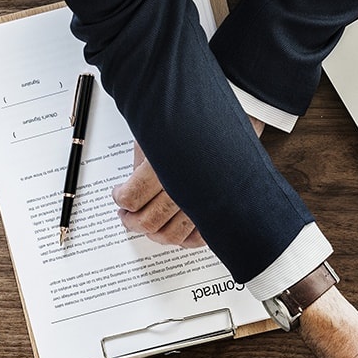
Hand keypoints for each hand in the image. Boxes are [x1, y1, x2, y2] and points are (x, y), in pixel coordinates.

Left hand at [112, 117, 263, 247]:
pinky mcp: (219, 210)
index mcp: (166, 167)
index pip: (132, 198)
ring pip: (172, 235)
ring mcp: (205, 203)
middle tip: (127, 215)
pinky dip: (184, 239)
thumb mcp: (159, 135)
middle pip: (149, 222)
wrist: (238, 117)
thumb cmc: (197, 121)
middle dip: (132, 222)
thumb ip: (144, 164)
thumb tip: (131, 186)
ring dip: (155, 234)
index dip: (121, 199)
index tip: (119, 195)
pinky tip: (175, 229)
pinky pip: (199, 239)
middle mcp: (187, 190)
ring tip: (148, 223)